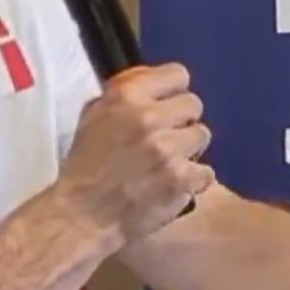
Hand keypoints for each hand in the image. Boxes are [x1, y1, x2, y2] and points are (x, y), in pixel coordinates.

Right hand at [54, 63, 213, 244]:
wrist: (82, 215)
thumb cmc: (85, 164)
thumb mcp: (94, 115)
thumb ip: (125, 94)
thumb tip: (155, 83)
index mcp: (126, 97)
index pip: (178, 74)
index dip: (173, 91)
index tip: (167, 106)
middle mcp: (150, 118)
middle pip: (194, 105)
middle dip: (181, 121)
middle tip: (167, 138)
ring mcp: (169, 150)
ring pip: (202, 135)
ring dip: (188, 150)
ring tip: (169, 164)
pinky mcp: (181, 180)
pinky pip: (206, 171)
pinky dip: (193, 181)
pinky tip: (174, 186)